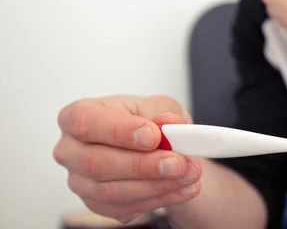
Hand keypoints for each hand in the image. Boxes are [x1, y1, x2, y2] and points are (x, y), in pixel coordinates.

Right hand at [53, 95, 201, 222]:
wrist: (153, 145)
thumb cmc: (144, 120)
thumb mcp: (158, 105)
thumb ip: (163, 112)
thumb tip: (171, 125)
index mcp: (77, 115)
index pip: (85, 122)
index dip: (119, 131)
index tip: (153, 136)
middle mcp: (70, 150)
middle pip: (96, 162)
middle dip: (143, 165)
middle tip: (178, 163)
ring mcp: (80, 181)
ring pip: (111, 191)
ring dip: (156, 185)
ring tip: (189, 175)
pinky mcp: (96, 203)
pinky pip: (125, 207)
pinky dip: (159, 199)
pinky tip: (183, 189)